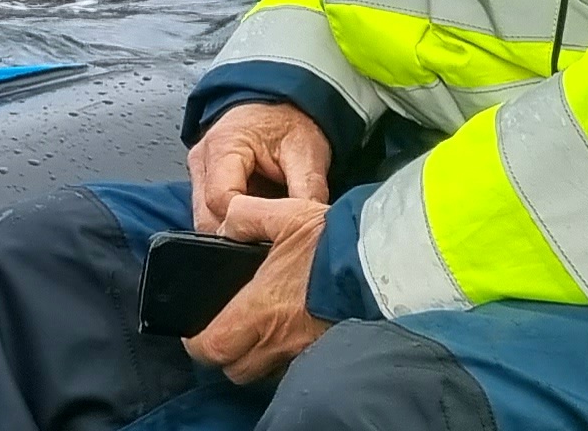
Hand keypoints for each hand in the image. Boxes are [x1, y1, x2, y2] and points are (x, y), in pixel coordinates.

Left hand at [184, 193, 330, 382]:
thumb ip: (247, 217)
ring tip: (263, 331)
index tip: (198, 332)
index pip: (211, 347)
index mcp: (260, 310)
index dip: (198, 343)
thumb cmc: (337, 243)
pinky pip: (297, 366)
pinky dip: (288, 356)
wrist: (390, 264)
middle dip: (227, 354)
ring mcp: (306, 351)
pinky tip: (295, 332)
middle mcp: (279, 340)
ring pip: (266, 372)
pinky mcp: (330, 353)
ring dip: (258, 357)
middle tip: (229, 331)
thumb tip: (227, 224)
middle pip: (236, 369)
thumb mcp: (286, 215)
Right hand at [188, 101, 330, 231]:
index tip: (274, 233)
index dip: (246, 223)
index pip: (220, 200)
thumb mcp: (308, 153)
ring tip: (267, 228)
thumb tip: (309, 229)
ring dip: (235, 230)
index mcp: (223, 145)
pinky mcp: (205, 180)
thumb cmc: (290, 122)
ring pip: (206, 219)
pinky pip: (211, 214)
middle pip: (206, 216)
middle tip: (272, 239)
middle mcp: (202, 159)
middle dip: (238, 233)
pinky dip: (234, 223)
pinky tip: (258, 220)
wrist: (282, 105)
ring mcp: (200, 171)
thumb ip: (308, 191)